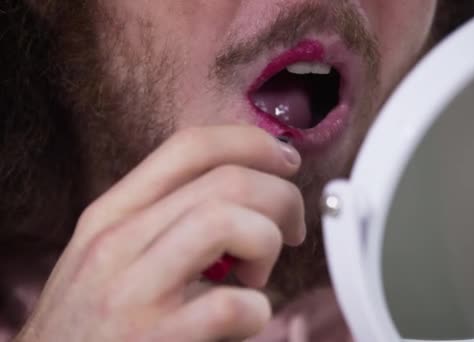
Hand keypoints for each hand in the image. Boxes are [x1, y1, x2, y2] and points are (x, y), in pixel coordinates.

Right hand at [16, 126, 305, 341]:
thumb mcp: (108, 254)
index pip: (190, 147)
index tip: (286, 161)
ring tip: (258, 274)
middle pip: (225, 181)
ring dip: (267, 243)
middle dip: (282, 198)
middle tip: (291, 230)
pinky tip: (246, 319)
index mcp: (112, 214)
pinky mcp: (152, 340)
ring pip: (228, 222)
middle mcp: (117, 243)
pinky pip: (230, 305)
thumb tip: (241, 189)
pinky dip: (258, 310)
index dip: (252, 143)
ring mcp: (132, 293)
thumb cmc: (89, 323)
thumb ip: (162, 218)